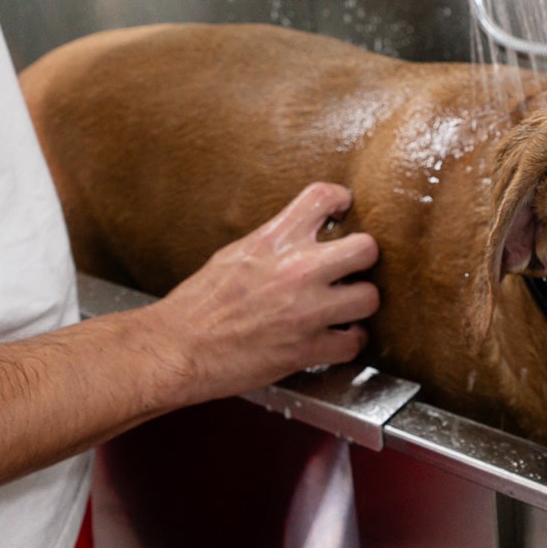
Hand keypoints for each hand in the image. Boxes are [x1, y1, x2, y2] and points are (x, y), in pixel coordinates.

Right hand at [150, 183, 378, 403]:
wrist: (177, 348)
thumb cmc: (197, 305)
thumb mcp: (233, 255)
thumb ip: (272, 244)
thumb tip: (297, 238)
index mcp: (273, 240)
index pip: (323, 197)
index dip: (340, 200)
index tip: (343, 209)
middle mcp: (296, 270)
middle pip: (366, 248)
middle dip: (363, 258)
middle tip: (352, 268)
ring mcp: (305, 311)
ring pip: (370, 298)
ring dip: (360, 304)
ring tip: (346, 308)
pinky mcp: (306, 349)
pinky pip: (353, 343)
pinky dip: (349, 342)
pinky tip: (337, 338)